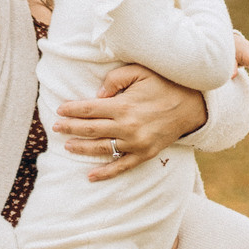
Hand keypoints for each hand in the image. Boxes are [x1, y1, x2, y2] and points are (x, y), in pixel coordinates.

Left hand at [56, 64, 208, 180]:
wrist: (192, 105)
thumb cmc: (164, 84)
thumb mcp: (140, 72)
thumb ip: (115, 79)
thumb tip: (97, 95)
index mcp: (124, 105)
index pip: (89, 109)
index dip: (72, 110)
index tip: (60, 110)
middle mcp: (128, 127)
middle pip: (91, 129)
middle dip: (70, 128)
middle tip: (56, 127)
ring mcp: (136, 143)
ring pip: (102, 149)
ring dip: (82, 148)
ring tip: (67, 145)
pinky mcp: (145, 154)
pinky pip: (122, 166)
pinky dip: (105, 173)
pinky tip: (90, 176)